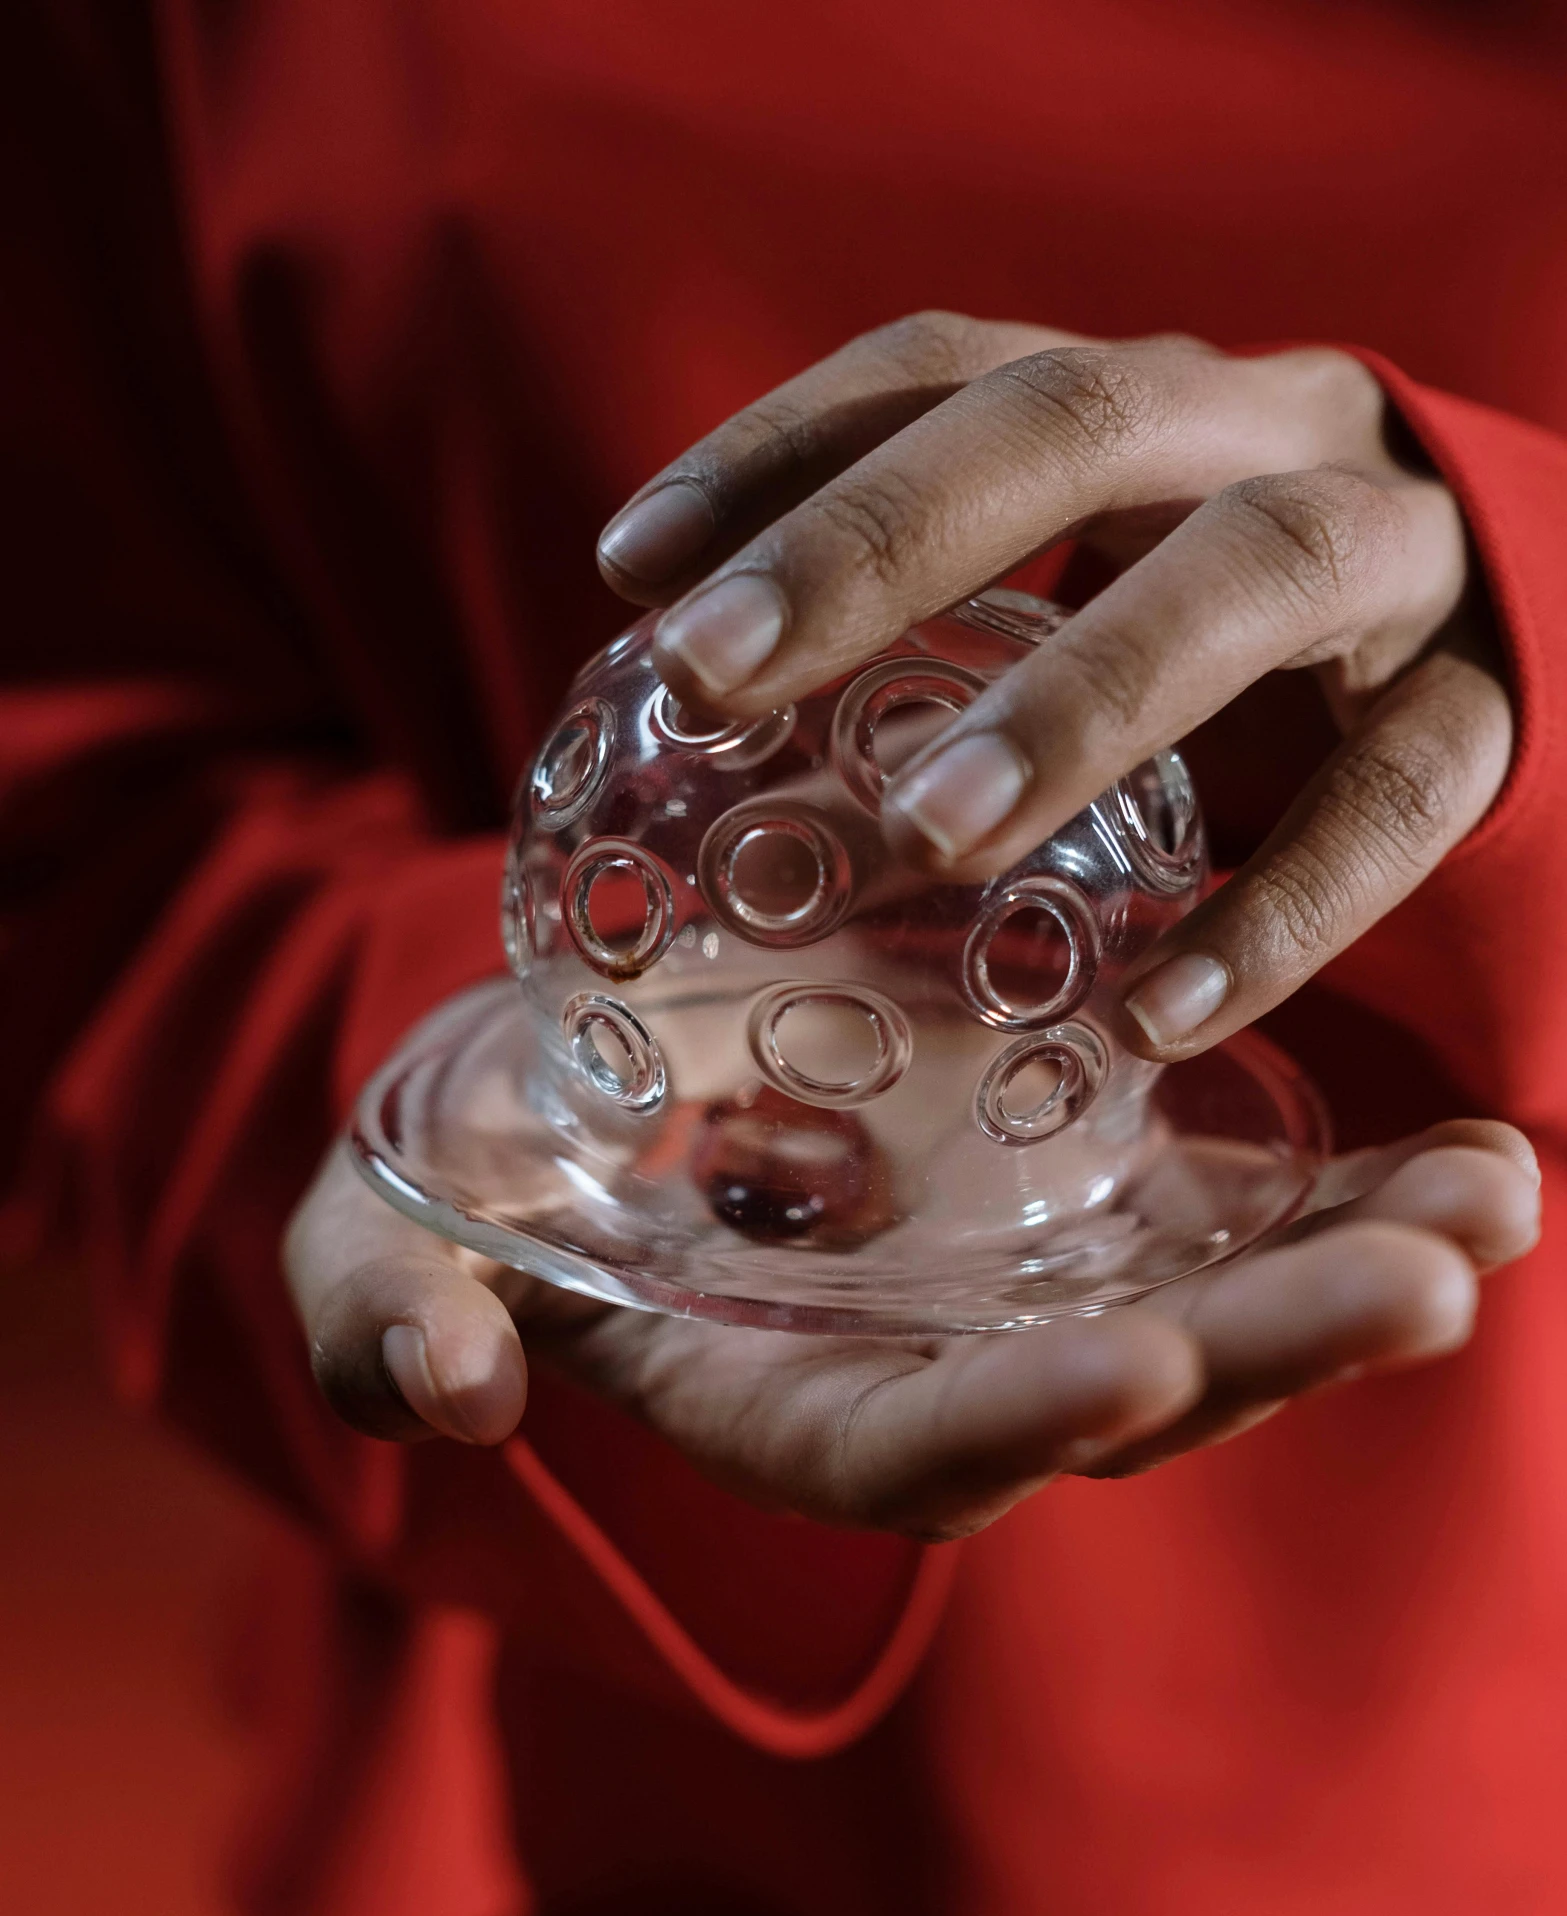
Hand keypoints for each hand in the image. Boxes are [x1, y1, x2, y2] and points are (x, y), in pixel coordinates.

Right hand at [285, 1124, 1538, 1540]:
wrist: (559, 1087)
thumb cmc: (469, 1168)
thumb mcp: (382, 1230)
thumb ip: (387, 1315)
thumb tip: (440, 1389)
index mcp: (776, 1407)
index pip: (903, 1453)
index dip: (1013, 1421)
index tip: (1137, 1362)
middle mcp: (926, 1374)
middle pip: (1111, 1398)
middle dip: (1265, 1354)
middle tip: (1426, 1283)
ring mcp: (1013, 1290)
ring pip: (1207, 1312)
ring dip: (1351, 1271)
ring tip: (1497, 1199)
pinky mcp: (1068, 1196)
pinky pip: (1224, 1212)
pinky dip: (1347, 1192)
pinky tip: (1485, 1154)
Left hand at [596, 318, 1511, 1057]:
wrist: (1515, 657)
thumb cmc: (1240, 648)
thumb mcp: (1097, 592)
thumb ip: (950, 628)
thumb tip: (704, 740)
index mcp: (1148, 406)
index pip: (950, 367)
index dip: (787, 449)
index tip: (634, 566)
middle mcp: (1272, 433)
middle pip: (1080, 428)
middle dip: (884, 538)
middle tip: (717, 670)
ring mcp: (1396, 562)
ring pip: (1251, 578)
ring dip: (1080, 698)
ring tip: (926, 835)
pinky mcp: (1486, 713)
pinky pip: (1396, 799)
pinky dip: (1278, 911)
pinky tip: (1157, 1012)